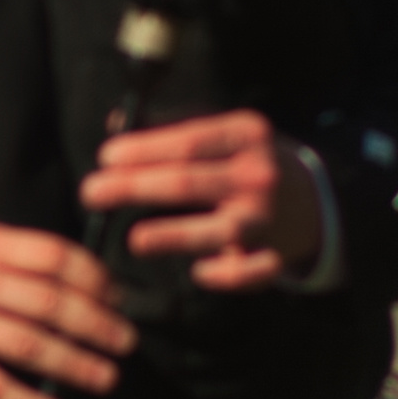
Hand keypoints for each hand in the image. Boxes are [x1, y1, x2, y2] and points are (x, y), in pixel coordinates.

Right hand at [0, 221, 136, 398]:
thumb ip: (18, 257)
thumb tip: (85, 282)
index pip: (54, 256)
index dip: (95, 278)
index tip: (115, 297)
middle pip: (51, 304)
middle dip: (98, 326)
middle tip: (123, 341)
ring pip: (31, 347)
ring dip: (76, 365)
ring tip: (105, 377)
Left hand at [80, 109, 320, 291]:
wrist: (307, 195)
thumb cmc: (240, 158)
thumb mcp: (217, 130)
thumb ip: (167, 125)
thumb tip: (113, 122)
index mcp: (245, 135)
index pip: (188, 141)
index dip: (143, 150)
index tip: (104, 157)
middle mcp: (258, 174)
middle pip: (189, 183)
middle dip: (135, 188)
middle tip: (91, 192)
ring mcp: (268, 218)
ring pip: (220, 230)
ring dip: (175, 236)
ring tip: (135, 240)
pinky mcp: (275, 254)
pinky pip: (253, 271)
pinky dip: (227, 276)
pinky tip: (197, 272)